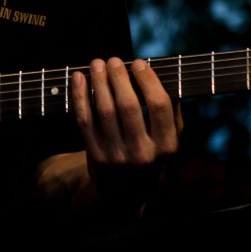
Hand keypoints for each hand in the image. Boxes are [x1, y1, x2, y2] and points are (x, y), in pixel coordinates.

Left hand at [71, 57, 182, 204]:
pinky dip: (80, 96)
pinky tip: (79, 78)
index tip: (138, 63)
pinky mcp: (95, 156)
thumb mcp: (169, 140)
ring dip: (99, 82)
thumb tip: (161, 76)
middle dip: (119, 77)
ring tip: (97, 63)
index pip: (158, 105)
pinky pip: (84, 120)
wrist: (126, 191)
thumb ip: (171, 112)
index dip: (147, 80)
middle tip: (113, 60)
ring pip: (104, 111)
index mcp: (166, 146)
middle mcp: (142, 153)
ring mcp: (117, 155)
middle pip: (128, 106)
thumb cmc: (151, 154)